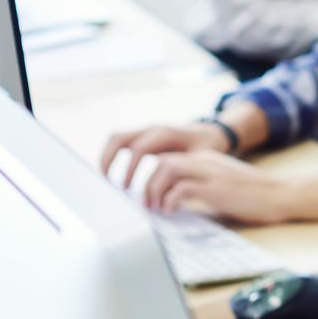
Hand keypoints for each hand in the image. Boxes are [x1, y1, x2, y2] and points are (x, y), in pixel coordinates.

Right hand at [100, 122, 228, 187]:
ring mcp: (146, 131)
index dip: (130, 169)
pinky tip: (114, 173)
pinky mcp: (144, 137)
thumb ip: (184, 170)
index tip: (127, 188)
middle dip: (109, 159)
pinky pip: (122, 142)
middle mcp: (152, 129)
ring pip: (117, 138)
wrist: (211, 133)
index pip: (138, 149)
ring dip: (107, 156)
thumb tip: (169, 190)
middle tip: (107, 182)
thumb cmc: (207, 147)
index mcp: (165, 133)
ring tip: (106, 178)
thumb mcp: (200, 159)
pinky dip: (113, 155)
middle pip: (119, 138)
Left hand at [139, 151, 292, 224]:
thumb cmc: (255, 197)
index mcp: (206, 159)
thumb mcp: (223, 186)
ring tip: (156, 209)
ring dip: (155, 190)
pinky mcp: (215, 188)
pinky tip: (172, 212)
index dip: (154, 177)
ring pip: (166, 169)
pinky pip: (181, 188)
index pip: (169, 159)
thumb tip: (178, 204)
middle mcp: (204, 160)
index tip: (150, 197)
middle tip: (147, 205)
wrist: (281, 194)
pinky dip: (170, 200)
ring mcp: (209, 173)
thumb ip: (202, 188)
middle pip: (162, 161)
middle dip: (148, 183)